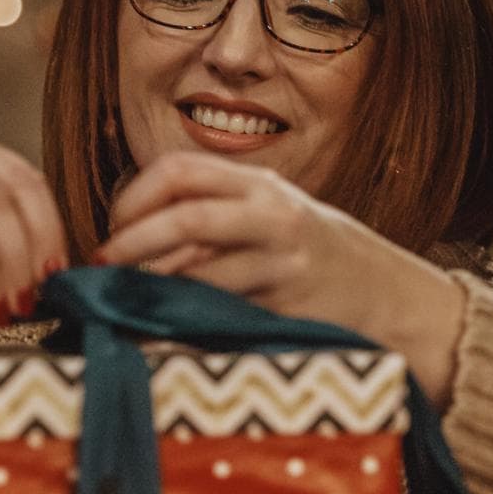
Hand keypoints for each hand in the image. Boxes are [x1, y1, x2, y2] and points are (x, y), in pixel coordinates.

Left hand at [98, 152, 466, 402]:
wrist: (389, 296)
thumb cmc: (313, 258)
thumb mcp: (270, 216)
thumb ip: (216, 213)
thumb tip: (129, 234)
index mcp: (260, 184)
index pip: (180, 171)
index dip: (133, 198)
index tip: (111, 229)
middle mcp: (273, 214)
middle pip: (185, 216)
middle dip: (132, 243)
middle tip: (103, 266)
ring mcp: (283, 261)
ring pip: (199, 268)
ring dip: (150, 285)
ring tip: (124, 298)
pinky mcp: (289, 305)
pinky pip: (221, 309)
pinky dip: (183, 315)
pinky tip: (162, 323)